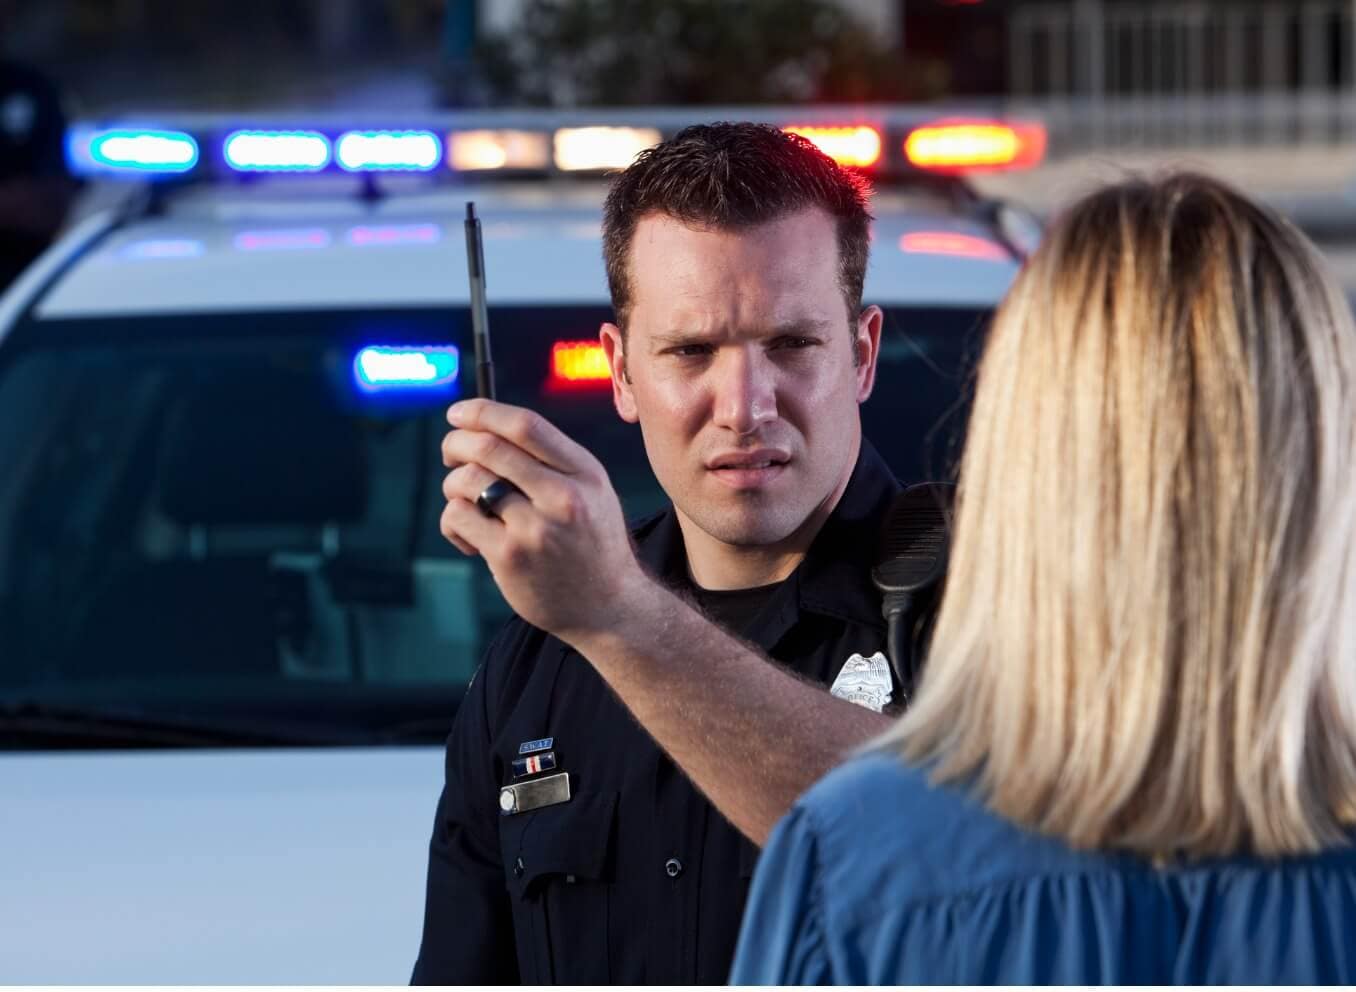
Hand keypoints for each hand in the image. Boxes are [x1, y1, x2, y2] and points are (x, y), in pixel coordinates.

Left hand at [439, 398, 648, 640]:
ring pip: (467, 481)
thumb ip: (551, 460)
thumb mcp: (591, 491)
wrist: (608, 606)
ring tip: (465, 504)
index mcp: (584, 472)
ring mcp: (535, 528)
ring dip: (453, 486)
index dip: (482, 412)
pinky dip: (453, 522)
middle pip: (488, 447)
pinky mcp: (510, 557)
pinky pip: (459, 518)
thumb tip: (485, 427)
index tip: (457, 412)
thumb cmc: (590, 543)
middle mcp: (563, 495)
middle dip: (455, 443)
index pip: (525, 425)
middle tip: (449, 454)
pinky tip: (469, 538)